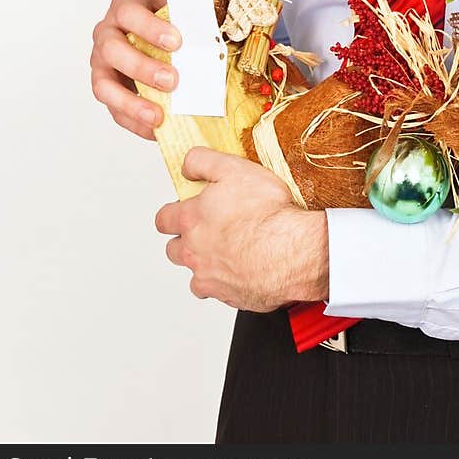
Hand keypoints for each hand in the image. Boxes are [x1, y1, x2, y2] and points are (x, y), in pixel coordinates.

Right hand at [90, 0, 179, 138]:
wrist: (156, 25)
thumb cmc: (168, 17)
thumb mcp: (179, 6)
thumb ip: (191, 15)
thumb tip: (211, 33)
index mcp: (125, 6)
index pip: (129, 13)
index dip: (149, 28)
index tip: (176, 42)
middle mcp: (106, 33)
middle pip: (112, 50)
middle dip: (141, 67)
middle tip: (171, 80)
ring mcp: (102, 63)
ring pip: (103, 85)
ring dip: (131, 102)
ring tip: (158, 116)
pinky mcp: (107, 88)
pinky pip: (113, 109)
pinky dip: (133, 121)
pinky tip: (155, 129)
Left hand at [154, 147, 328, 311]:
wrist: (295, 251)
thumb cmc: (269, 213)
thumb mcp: (235, 169)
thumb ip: (202, 162)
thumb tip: (187, 165)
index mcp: (192, 220)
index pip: (163, 219)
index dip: (173, 212)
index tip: (184, 209)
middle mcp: (194, 252)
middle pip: (173, 249)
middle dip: (185, 240)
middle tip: (210, 230)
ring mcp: (209, 277)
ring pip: (194, 273)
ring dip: (204, 263)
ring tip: (229, 251)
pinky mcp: (228, 296)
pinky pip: (218, 292)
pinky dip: (226, 282)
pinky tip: (244, 269)